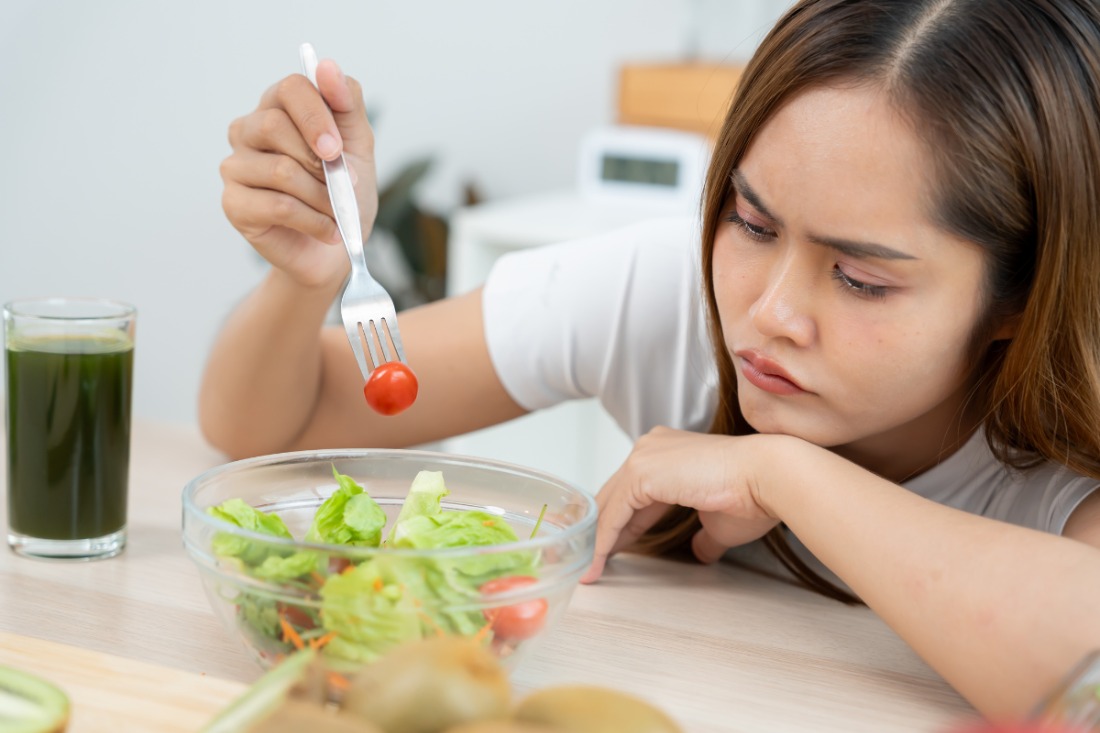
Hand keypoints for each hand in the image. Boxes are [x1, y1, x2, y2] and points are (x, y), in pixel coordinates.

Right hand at [220, 59, 377, 288]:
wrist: (336, 248)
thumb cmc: (343, 193)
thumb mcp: (357, 146)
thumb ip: (346, 104)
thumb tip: (326, 66)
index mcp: (278, 107)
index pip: (290, 88)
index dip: (317, 115)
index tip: (337, 147)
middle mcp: (248, 131)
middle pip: (274, 125)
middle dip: (320, 161)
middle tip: (344, 184)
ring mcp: (235, 167)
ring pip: (279, 170)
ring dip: (323, 196)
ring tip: (339, 213)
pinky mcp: (234, 204)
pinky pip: (278, 206)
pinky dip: (314, 221)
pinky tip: (329, 231)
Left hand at [581, 427, 781, 582]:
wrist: (769, 477)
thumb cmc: (753, 495)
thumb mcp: (717, 522)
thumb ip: (703, 536)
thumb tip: (700, 552)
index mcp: (668, 450)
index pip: (633, 491)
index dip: (621, 523)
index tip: (612, 549)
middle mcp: (651, 447)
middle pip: (615, 495)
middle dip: (603, 531)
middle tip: (593, 562)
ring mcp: (644, 456)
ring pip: (610, 504)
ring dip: (598, 539)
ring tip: (590, 569)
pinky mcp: (641, 473)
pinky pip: (613, 513)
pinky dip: (604, 539)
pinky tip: (599, 561)